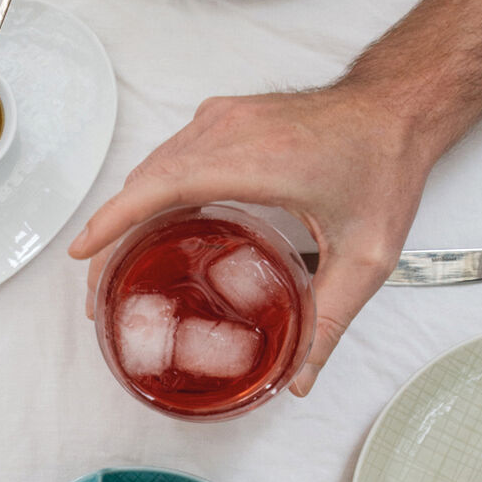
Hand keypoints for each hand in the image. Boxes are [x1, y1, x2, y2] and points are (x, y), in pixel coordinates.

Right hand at [67, 83, 436, 394]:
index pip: (162, 186)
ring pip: (153, 167)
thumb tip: (300, 376)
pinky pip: (169, 154)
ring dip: (127, 212)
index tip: (82, 252)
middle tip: (99, 291)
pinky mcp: (224, 117)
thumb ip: (330, 318)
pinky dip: (149, 191)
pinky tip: (150, 226)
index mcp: (256, 159)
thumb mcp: (367, 255)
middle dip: (111, 234)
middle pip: (145, 182)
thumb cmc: (383, 163)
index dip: (114, 220)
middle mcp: (229, 130)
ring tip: (114, 265)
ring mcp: (223, 118)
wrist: (398, 105)